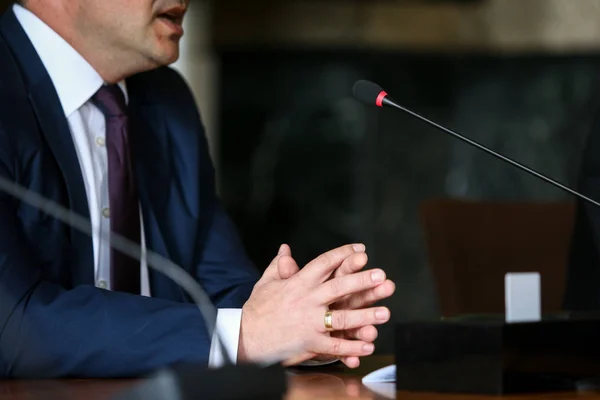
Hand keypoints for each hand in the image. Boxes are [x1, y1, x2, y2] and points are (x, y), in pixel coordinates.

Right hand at [237, 244, 389, 365]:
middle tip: (381, 276)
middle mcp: (306, 300)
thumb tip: (285, 249)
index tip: (361, 250)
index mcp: (298, 283)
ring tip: (384, 312)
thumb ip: (279, 266)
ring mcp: (309, 322)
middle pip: (338, 287)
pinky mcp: (309, 343)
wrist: (243, 336)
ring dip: (365, 315)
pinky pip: (334, 345)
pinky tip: (368, 346)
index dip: (343, 255)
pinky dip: (351, 347)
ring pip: (341, 317)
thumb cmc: (256, 310)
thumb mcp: (266, 283)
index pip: (324, 264)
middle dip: (361, 281)